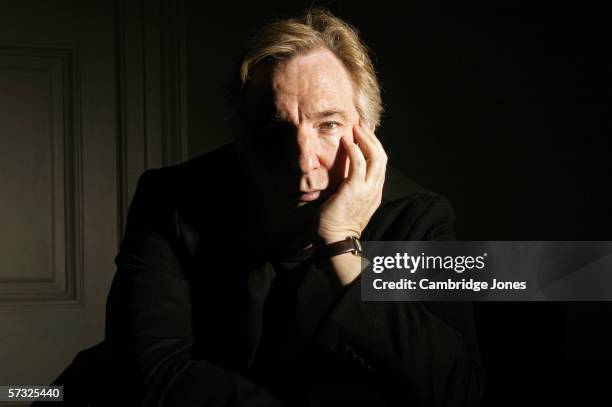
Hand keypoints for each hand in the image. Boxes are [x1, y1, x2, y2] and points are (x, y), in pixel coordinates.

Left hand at [317, 118, 386, 243]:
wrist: (334, 240)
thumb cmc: (336, 224)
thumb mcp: (349, 203)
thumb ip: (352, 189)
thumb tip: (344, 176)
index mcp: (375, 193)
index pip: (381, 165)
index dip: (375, 147)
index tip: (366, 134)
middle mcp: (375, 190)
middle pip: (382, 157)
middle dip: (373, 139)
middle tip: (362, 125)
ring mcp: (367, 190)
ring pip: (376, 157)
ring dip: (366, 140)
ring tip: (356, 129)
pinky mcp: (354, 190)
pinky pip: (359, 164)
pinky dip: (354, 150)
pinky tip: (346, 142)